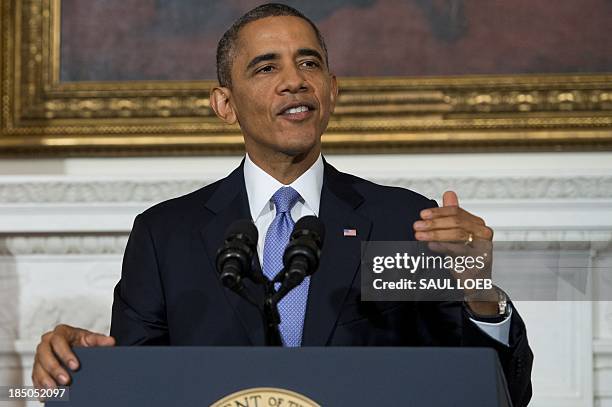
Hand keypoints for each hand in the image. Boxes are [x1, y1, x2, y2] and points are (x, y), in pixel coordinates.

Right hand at [32, 324, 114, 388]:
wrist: (75, 347)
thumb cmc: (81, 341)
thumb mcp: (90, 339)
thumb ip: (99, 340)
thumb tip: (110, 342)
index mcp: (59, 332)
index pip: (59, 341)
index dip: (65, 354)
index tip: (75, 366)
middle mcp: (46, 343)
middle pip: (44, 355)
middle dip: (55, 369)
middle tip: (66, 381)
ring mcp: (40, 356)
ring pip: (38, 368)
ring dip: (45, 380)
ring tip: (55, 391)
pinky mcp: (37, 368)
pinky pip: (35, 378)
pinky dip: (40, 387)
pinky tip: (46, 395)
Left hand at [413, 191, 497, 314]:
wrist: (476, 284)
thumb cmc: (465, 257)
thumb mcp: (458, 234)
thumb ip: (454, 215)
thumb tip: (449, 193)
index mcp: (478, 224)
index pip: (457, 212)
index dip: (438, 212)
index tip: (422, 214)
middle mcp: (483, 234)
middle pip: (456, 223)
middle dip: (434, 223)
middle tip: (416, 226)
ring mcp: (483, 248)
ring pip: (457, 235)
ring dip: (435, 234)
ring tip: (419, 235)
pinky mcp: (479, 262)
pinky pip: (459, 252)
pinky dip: (443, 246)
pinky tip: (430, 245)